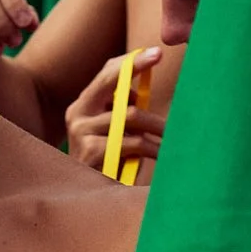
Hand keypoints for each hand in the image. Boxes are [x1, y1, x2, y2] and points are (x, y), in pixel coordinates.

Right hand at [66, 47, 164, 169]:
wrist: (88, 200)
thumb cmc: (108, 164)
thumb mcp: (114, 132)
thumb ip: (123, 111)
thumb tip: (145, 90)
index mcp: (83, 105)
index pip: (107, 73)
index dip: (131, 60)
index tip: (156, 51)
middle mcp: (77, 114)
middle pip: (112, 83)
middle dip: (137, 68)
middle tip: (162, 59)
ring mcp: (82, 132)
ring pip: (130, 116)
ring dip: (157, 125)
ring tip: (173, 137)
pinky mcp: (91, 152)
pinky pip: (132, 142)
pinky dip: (153, 148)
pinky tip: (164, 155)